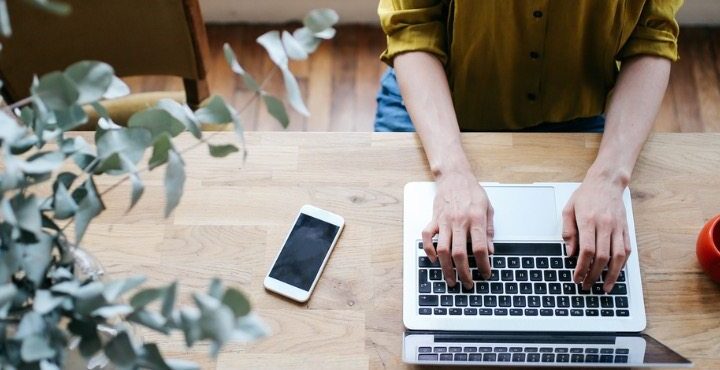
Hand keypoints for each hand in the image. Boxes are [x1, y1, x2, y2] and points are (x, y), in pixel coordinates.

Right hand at [422, 171, 494, 289]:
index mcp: (475, 218)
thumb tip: (491, 250)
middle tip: (467, 284)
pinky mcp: (434, 219)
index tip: (486, 273)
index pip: (480, 247)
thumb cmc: (471, 191)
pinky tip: (434, 259)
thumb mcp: (488, 208)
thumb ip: (488, 230)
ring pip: (443, 249)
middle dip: (464, 273)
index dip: (483, 264)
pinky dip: (429, 250)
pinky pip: (427, 237)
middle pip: (459, 253)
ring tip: (451, 280)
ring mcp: (444, 221)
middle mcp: (459, 221)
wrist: (454, 176)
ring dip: (446, 268)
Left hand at [562, 175, 630, 292]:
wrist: (606, 181)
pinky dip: (622, 264)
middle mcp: (605, 225)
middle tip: (587, 285)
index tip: (577, 278)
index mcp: (588, 221)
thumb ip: (568, 231)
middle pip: (602, 257)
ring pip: (618, 256)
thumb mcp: (569, 209)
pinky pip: (627, 250)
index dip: (582, 267)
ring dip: (612, 275)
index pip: (586, 250)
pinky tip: (616, 273)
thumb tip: (569, 253)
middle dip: (594, 275)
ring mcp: (618, 227)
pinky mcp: (626, 228)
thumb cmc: (586, 195)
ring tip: (606, 287)